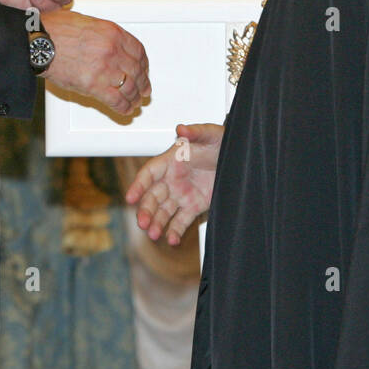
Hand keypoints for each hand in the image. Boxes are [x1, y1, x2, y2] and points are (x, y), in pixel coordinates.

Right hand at [39, 9, 149, 114]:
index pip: (139, 51)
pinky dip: (124, 107)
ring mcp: (104, 68)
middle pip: (137, 70)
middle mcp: (112, 49)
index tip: (144, 70)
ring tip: (135, 102)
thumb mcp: (87, 22)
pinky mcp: (93, 85)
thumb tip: (112, 46)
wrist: (38, 42)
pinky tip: (125, 109)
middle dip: (142, 83)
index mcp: (112, 32)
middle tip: (144, 89)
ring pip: (130, 87)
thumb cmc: (54, 30)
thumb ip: (104, 35)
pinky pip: (116, 100)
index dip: (144, 64)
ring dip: (135, 97)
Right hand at [126, 123, 222, 245]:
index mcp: (171, 160)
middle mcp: (173, 179)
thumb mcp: (211, 134)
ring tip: (154, 235)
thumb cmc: (220, 141)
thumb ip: (196, 131)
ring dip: (157, 223)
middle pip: (153, 196)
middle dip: (145, 210)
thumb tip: (181, 128)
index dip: (138, 185)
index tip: (130, 197)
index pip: (149, 173)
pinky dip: (175, 231)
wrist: (238, 157)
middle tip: (142, 223)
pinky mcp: (194, 206)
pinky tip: (172, 240)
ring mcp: (182, 194)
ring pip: (164, 211)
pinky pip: (181, 221)